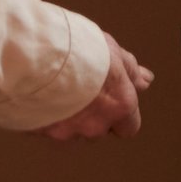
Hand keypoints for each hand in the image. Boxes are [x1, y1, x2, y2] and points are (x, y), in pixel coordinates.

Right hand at [35, 33, 153, 141]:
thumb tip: (145, 81)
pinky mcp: (42, 134)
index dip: (120, 113)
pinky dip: (46, 116)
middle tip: (78, 84)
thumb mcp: (111, 50)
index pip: (130, 127)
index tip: (108, 96)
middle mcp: (96, 125)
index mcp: (119, 105)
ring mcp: (68, 132)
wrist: (35, 52)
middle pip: (99, 128)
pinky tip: (40, 92)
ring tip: (56, 84)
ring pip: (73, 130)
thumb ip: (129, 69)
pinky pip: (48, 129)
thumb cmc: (76, 46)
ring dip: (68, 116)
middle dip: (91, 113)